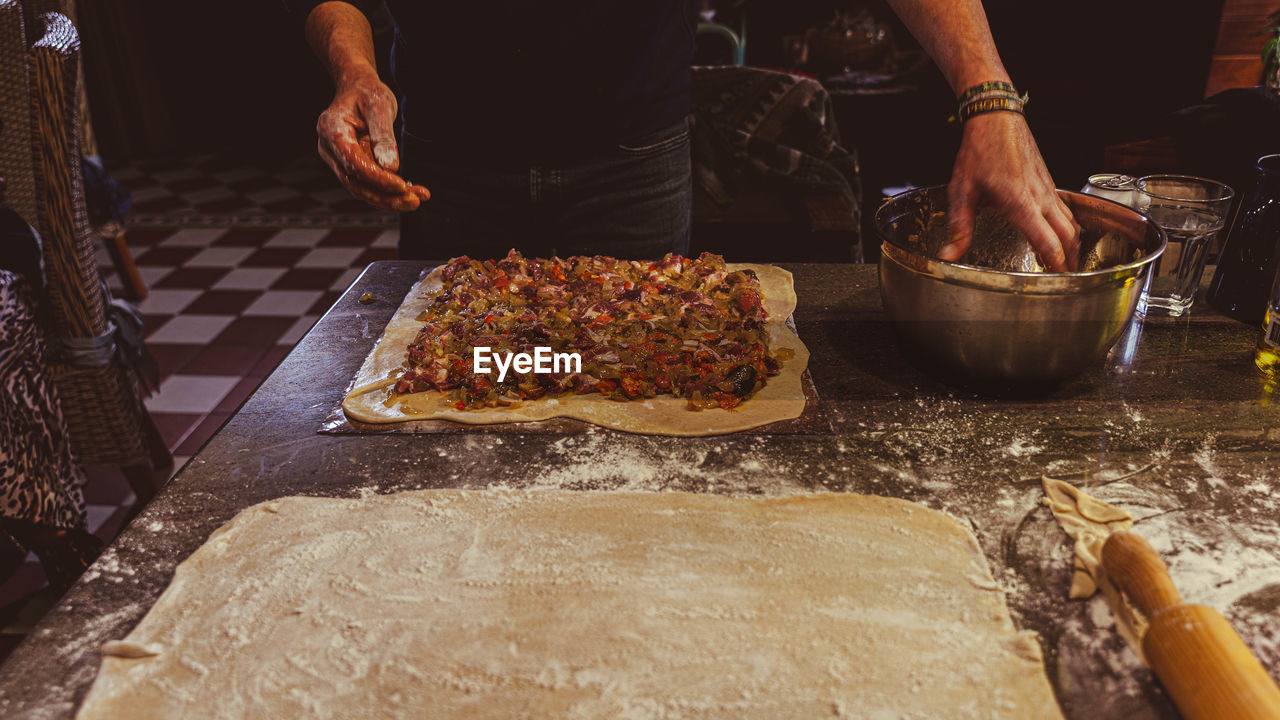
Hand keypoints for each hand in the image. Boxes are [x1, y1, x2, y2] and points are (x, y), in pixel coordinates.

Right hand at [316, 73, 430, 212]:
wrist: (358, 89)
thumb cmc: (367, 93)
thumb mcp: (379, 106)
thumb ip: (383, 136)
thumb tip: (391, 168)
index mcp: (331, 129)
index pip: (353, 162)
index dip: (377, 178)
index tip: (402, 186)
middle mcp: (329, 149)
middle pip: (355, 183)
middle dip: (386, 196)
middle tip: (415, 201)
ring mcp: (337, 160)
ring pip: (361, 190)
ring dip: (390, 199)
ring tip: (418, 198)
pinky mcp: (349, 167)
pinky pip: (367, 185)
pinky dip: (388, 192)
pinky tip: (411, 192)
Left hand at [942, 112, 1078, 271]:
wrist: (996, 118)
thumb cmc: (979, 151)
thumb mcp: (961, 192)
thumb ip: (959, 227)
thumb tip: (948, 256)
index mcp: (1019, 202)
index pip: (1046, 239)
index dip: (1055, 262)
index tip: (1058, 279)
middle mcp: (1039, 196)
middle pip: (1068, 233)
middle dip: (1070, 258)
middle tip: (1066, 278)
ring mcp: (1047, 188)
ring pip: (1071, 220)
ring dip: (1072, 242)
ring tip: (1066, 260)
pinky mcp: (1047, 181)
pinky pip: (1065, 208)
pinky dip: (1068, 225)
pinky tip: (1059, 232)